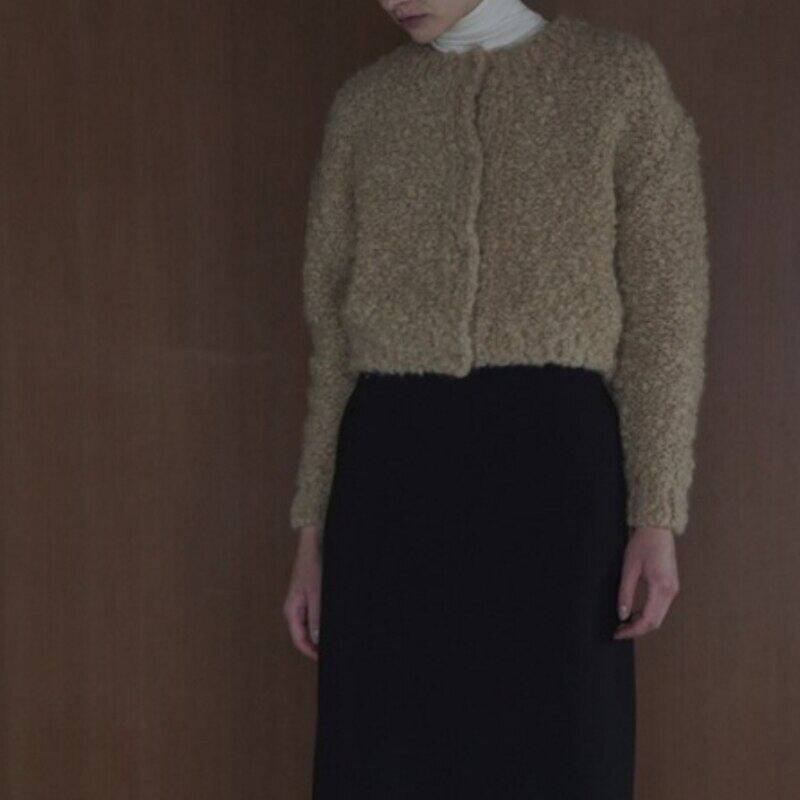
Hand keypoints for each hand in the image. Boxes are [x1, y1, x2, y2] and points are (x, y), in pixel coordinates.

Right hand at [282, 526, 322, 659]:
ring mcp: (301, 605)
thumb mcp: (317, 593)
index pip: (299, 640)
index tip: (324, 660)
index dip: (311, 652)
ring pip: (310, 627)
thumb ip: (316, 617)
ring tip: (334, 640)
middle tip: (332, 652)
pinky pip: (314, 617)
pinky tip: (332, 624)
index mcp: (292, 611)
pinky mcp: (309, 598)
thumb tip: (317, 639)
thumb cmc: (311, 566)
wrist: (312, 545)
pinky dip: (322, 623)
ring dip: (320, 635)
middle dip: (316, 646)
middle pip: (304, 636)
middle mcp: (294, 610)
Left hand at [613, 525, 679, 639]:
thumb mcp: (629, 568)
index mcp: (661, 587)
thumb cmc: (642, 544)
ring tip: (624, 622)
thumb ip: (626, 593)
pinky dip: (648, 615)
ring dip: (642, 623)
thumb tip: (622, 615)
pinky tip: (634, 613)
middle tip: (619, 630)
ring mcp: (673, 590)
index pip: (648, 620)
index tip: (618, 633)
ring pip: (659, 617)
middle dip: (637, 630)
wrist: (657, 529)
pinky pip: (661, 608)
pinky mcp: (671, 587)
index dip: (632, 630)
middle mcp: (671, 592)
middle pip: (656, 622)